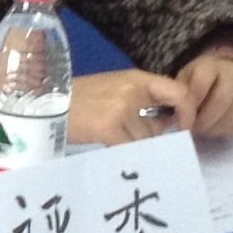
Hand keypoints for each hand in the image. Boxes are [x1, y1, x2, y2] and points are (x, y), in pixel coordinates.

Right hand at [67, 67, 192, 146]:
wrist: (45, 102)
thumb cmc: (79, 100)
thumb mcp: (115, 90)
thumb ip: (141, 102)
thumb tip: (170, 123)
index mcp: (137, 78)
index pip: (179, 92)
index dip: (188, 112)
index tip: (183, 127)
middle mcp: (134, 91)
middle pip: (159, 126)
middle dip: (148, 138)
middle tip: (125, 136)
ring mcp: (122, 108)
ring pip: (145, 142)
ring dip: (132, 147)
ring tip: (108, 138)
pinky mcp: (110, 127)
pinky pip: (130, 149)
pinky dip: (122, 154)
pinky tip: (106, 147)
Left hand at [175, 39, 232, 135]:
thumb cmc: (203, 81)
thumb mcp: (187, 80)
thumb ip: (181, 96)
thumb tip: (172, 119)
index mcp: (210, 65)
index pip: (202, 82)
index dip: (191, 105)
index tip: (183, 120)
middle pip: (221, 101)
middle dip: (205, 121)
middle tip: (195, 129)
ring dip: (216, 129)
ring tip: (206, 129)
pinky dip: (229, 130)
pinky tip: (220, 128)